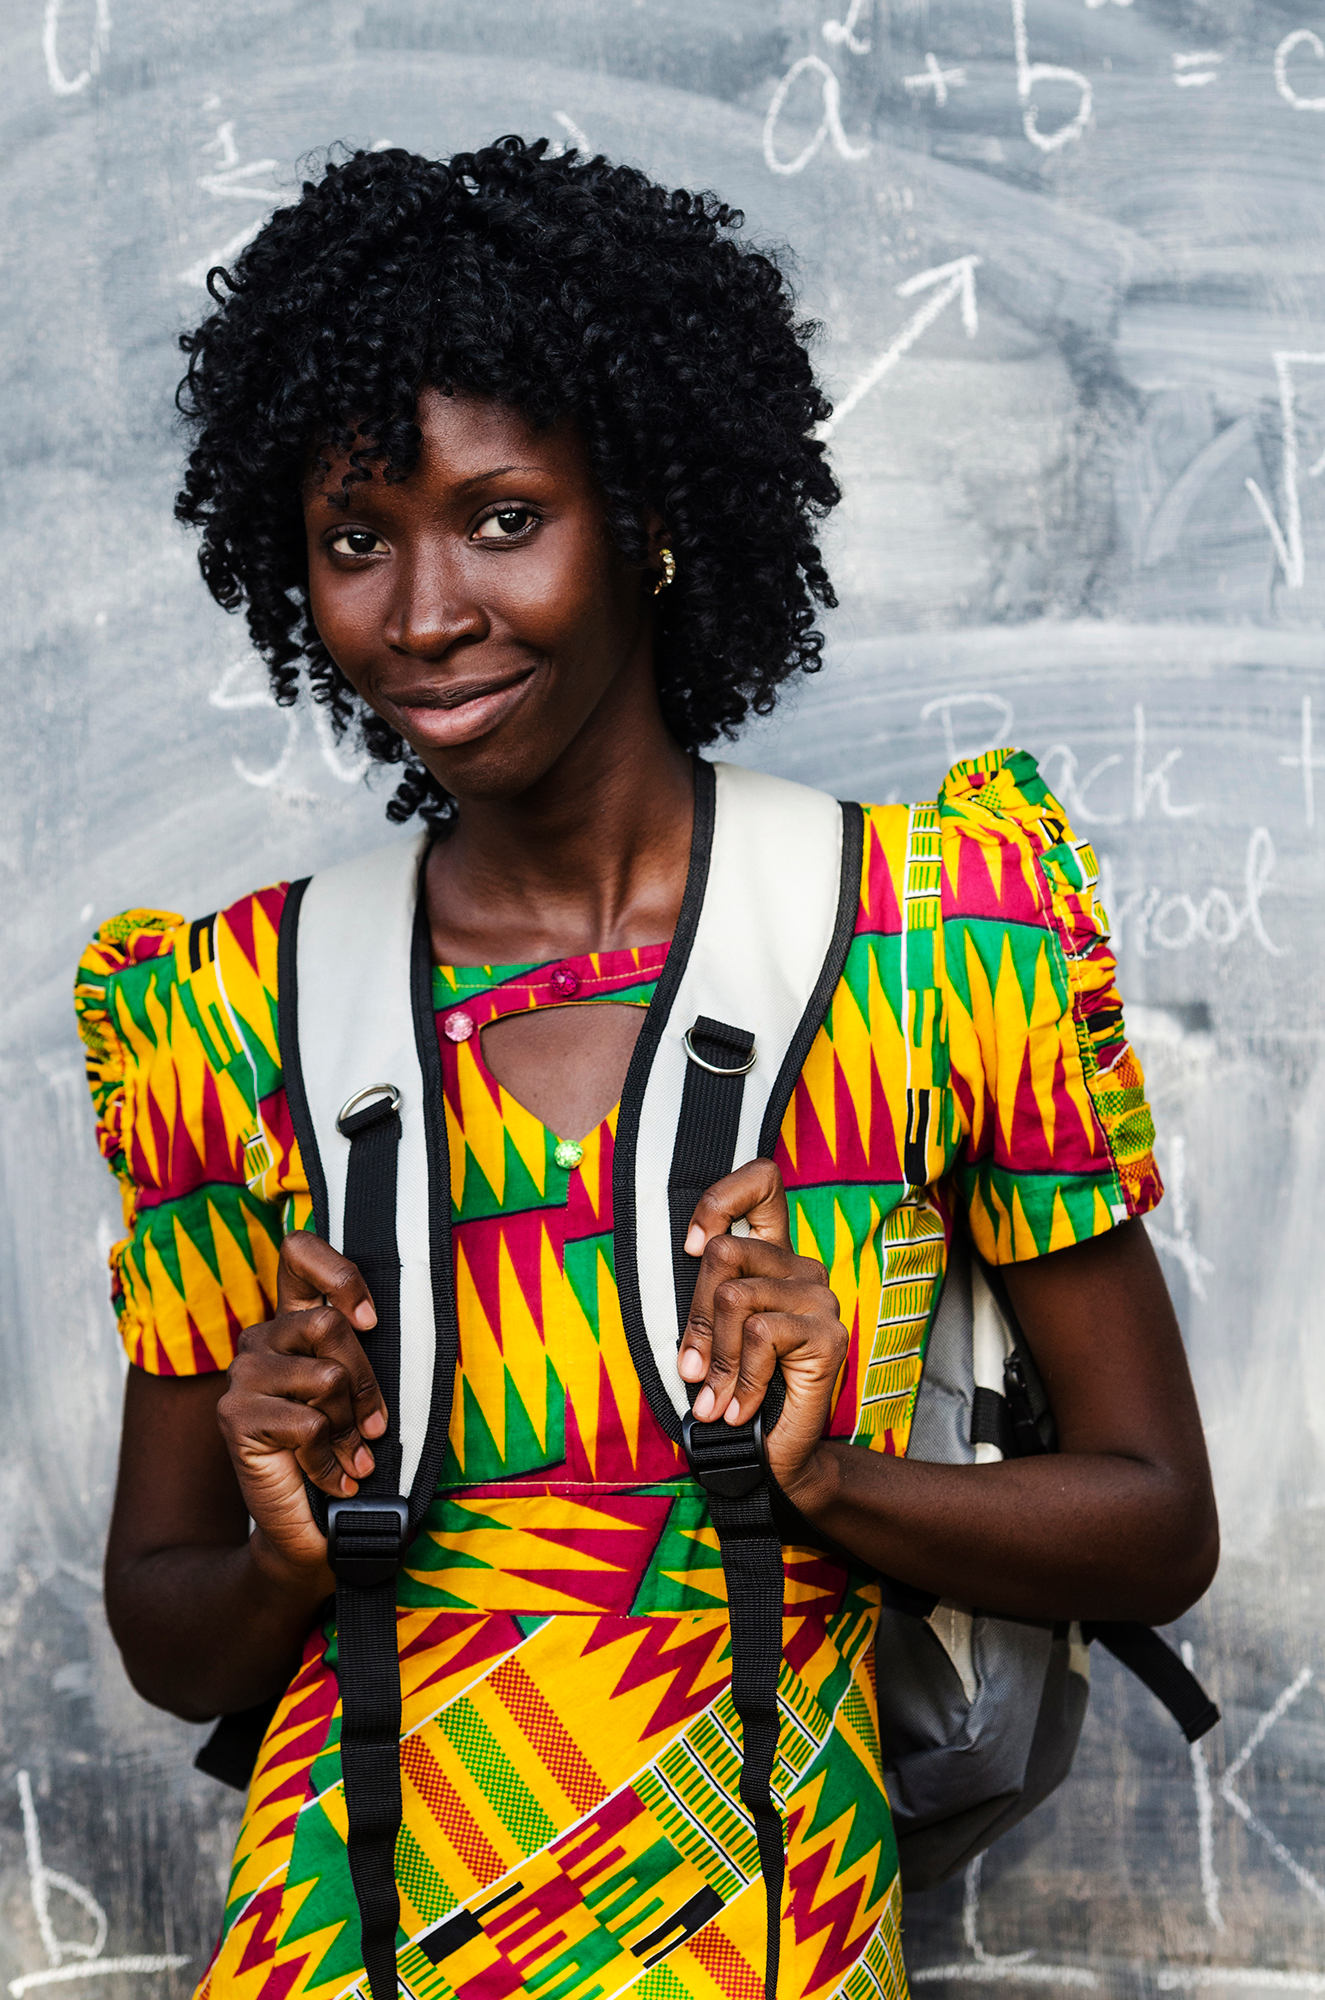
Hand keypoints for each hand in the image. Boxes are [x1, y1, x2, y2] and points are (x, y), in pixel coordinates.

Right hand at [217, 1233, 387, 1585]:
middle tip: (373, 1427)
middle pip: (328, 1324)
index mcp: (293, 1323)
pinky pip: (308, 1423)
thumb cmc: (345, 1452)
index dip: (339, 1273)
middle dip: (365, 1382)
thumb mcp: (359, 1393)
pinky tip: (332, 1477)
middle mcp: (261, 1340)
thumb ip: (358, 1351)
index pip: (299, 1252)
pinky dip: (332, 1460)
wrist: (313, 1530)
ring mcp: (242, 1377)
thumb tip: (380, 1320)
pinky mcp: (236, 1417)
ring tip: (348, 1455)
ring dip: (349, 1426)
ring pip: (325, 1375)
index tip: (369, 1319)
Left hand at [676, 1159, 847, 1494]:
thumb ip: (706, 1294)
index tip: (691, 1248)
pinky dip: (739, 1380)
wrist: (773, 1458)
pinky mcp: (828, 1334)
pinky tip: (738, 1409)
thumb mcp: (709, 1333)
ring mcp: (819, 1298)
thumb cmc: (734, 1390)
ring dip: (715, 1359)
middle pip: (724, 1252)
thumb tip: (691, 1251)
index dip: (719, 1200)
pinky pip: (760, 1336)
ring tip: (713, 1399)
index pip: (762, 1181)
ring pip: (735, 1297)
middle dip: (695, 1317)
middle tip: (691, 1370)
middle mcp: (801, 1268)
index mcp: (773, 1256)